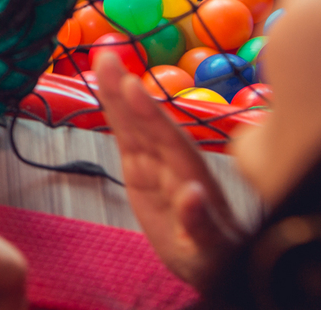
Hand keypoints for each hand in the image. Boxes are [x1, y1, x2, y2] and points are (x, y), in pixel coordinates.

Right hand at [94, 52, 242, 285]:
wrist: (211, 262)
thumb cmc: (217, 257)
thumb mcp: (211, 249)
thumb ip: (202, 222)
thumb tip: (193, 193)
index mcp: (191, 176)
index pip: (168, 139)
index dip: (149, 113)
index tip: (132, 86)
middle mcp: (172, 163)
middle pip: (145, 123)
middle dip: (126, 91)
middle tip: (107, 57)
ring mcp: (155, 164)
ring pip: (132, 124)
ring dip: (117, 94)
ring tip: (103, 62)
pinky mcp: (140, 172)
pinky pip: (125, 138)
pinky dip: (115, 115)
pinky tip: (107, 89)